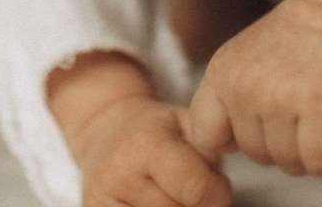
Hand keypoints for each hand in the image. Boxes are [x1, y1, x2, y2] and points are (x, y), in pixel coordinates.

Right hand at [70, 95, 230, 206]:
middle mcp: (119, 176)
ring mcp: (100, 203)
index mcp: (145, 144)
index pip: (196, 189)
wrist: (105, 133)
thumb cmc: (154, 130)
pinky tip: (157, 204)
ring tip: (173, 196)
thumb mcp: (186, 124)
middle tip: (192, 192)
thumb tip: (220, 191)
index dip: (217, 192)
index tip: (216, 185)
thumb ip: (209, 150)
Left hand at [187, 0, 321, 177]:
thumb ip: (233, 96)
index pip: (205, 138)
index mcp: (222, 74)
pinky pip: (321, 163)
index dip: (231, 146)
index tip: (256, 132)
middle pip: (258, 157)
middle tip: (305, 104)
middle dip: (285, 142)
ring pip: (291, 163)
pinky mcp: (320, 106)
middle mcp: (244, 88)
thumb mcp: (248, 57)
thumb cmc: (303, 35)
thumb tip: (224, 146)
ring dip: (312, 148)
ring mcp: (280, 98)